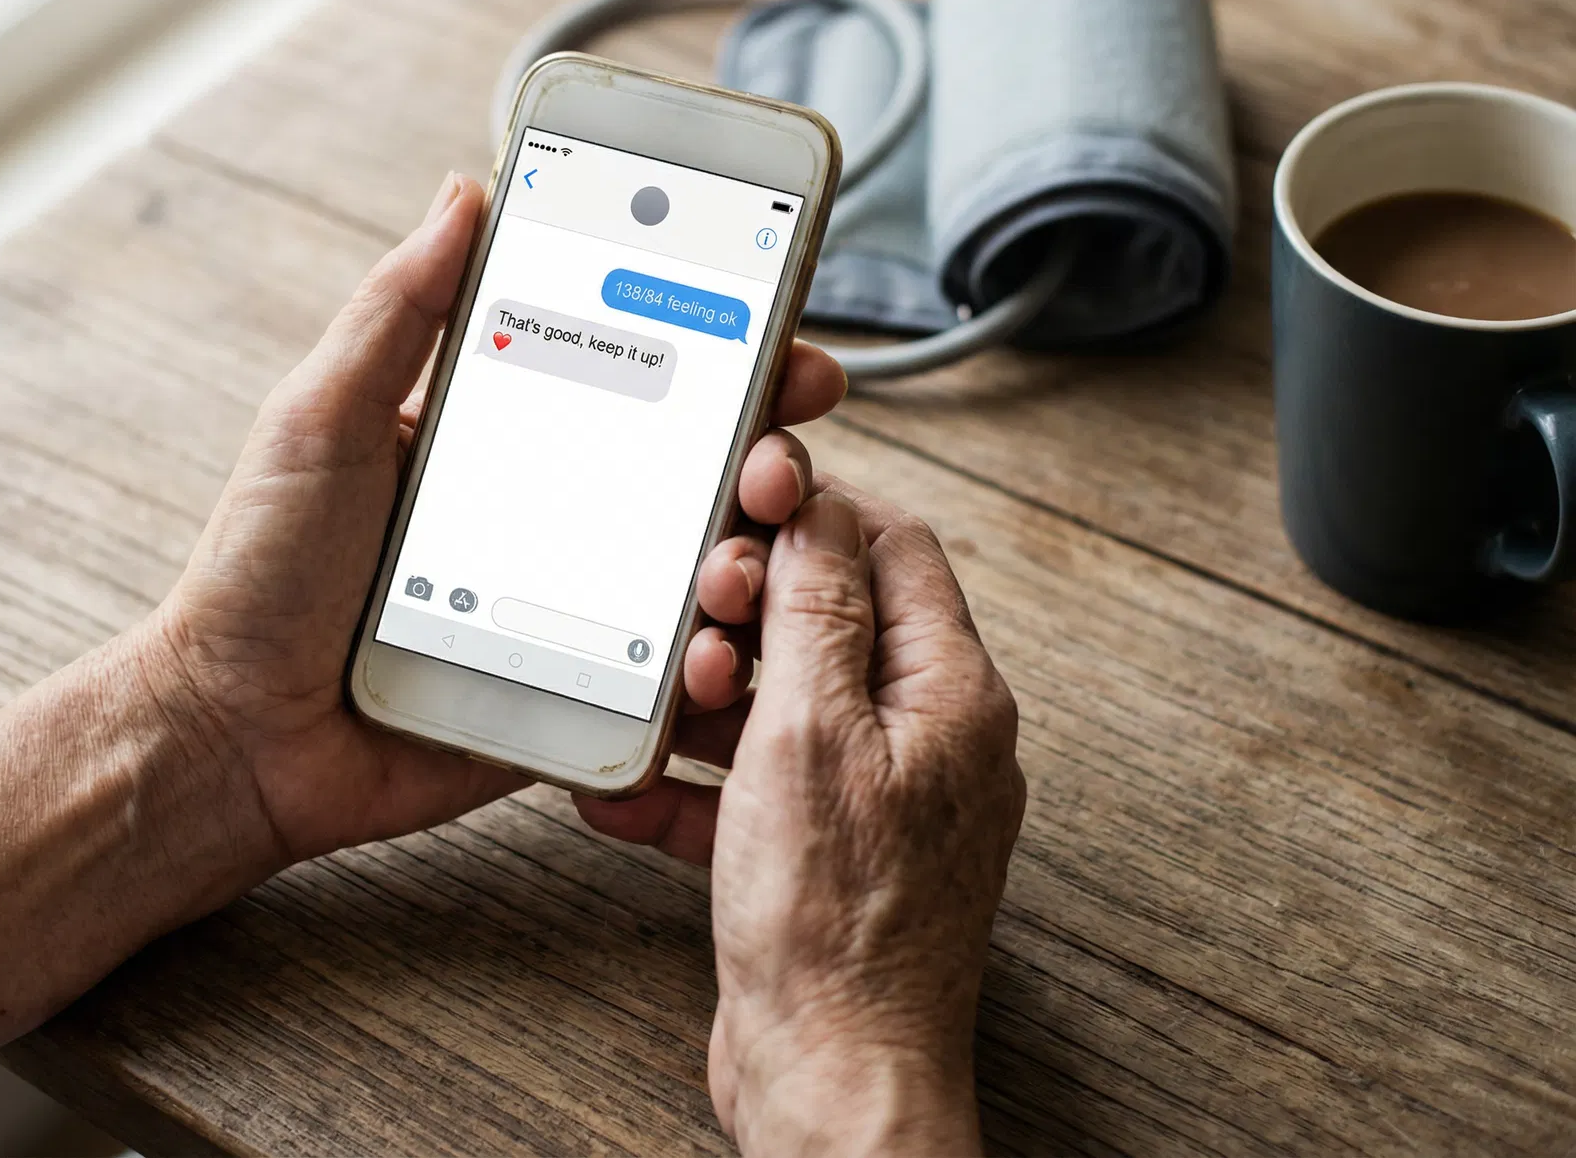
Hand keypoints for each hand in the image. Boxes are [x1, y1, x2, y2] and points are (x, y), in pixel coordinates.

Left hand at [148, 172, 847, 871]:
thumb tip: (465, 191)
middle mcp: (553, 509)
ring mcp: (574, 603)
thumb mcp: (321, 419)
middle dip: (764, 448)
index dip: (717, 342)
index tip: (778, 323)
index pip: (631, 369)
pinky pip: (665, 675)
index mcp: (502, 432)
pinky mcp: (573, 692)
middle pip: (692, 465)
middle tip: (775, 452)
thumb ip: (398, 312)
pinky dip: (708, 660)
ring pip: (699, 568)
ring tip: (740, 552)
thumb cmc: (261, 571)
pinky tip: (712, 650)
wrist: (237, 733)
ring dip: (748, 552)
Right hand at [578, 484, 1025, 1155]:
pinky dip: (700, 783)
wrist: (828, 1076)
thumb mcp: (810, 734)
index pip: (896, 551)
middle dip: (750, 616)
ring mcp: (881, 801)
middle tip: (693, 623)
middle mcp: (929, 740)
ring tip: (660, 710)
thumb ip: (817, 613)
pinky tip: (636, 792)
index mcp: (951, 695)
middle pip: (836, 625)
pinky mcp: (830, 855)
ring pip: (791, 705)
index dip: (817, 517)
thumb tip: (821, 513)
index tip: (745, 510)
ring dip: (713, 699)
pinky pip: (762, 787)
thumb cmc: (832, 924)